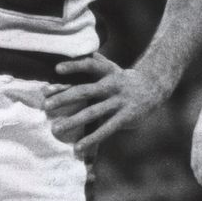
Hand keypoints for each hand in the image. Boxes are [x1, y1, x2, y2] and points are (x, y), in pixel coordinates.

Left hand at [43, 52, 166, 154]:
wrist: (155, 88)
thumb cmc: (127, 81)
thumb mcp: (115, 69)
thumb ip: (100, 63)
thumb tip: (87, 52)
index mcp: (109, 72)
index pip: (91, 65)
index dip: (75, 66)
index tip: (57, 69)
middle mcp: (113, 85)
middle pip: (86, 90)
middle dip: (65, 97)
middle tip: (46, 105)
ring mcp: (119, 101)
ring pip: (93, 111)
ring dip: (73, 120)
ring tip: (55, 128)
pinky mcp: (125, 116)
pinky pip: (106, 129)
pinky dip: (91, 139)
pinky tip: (78, 148)